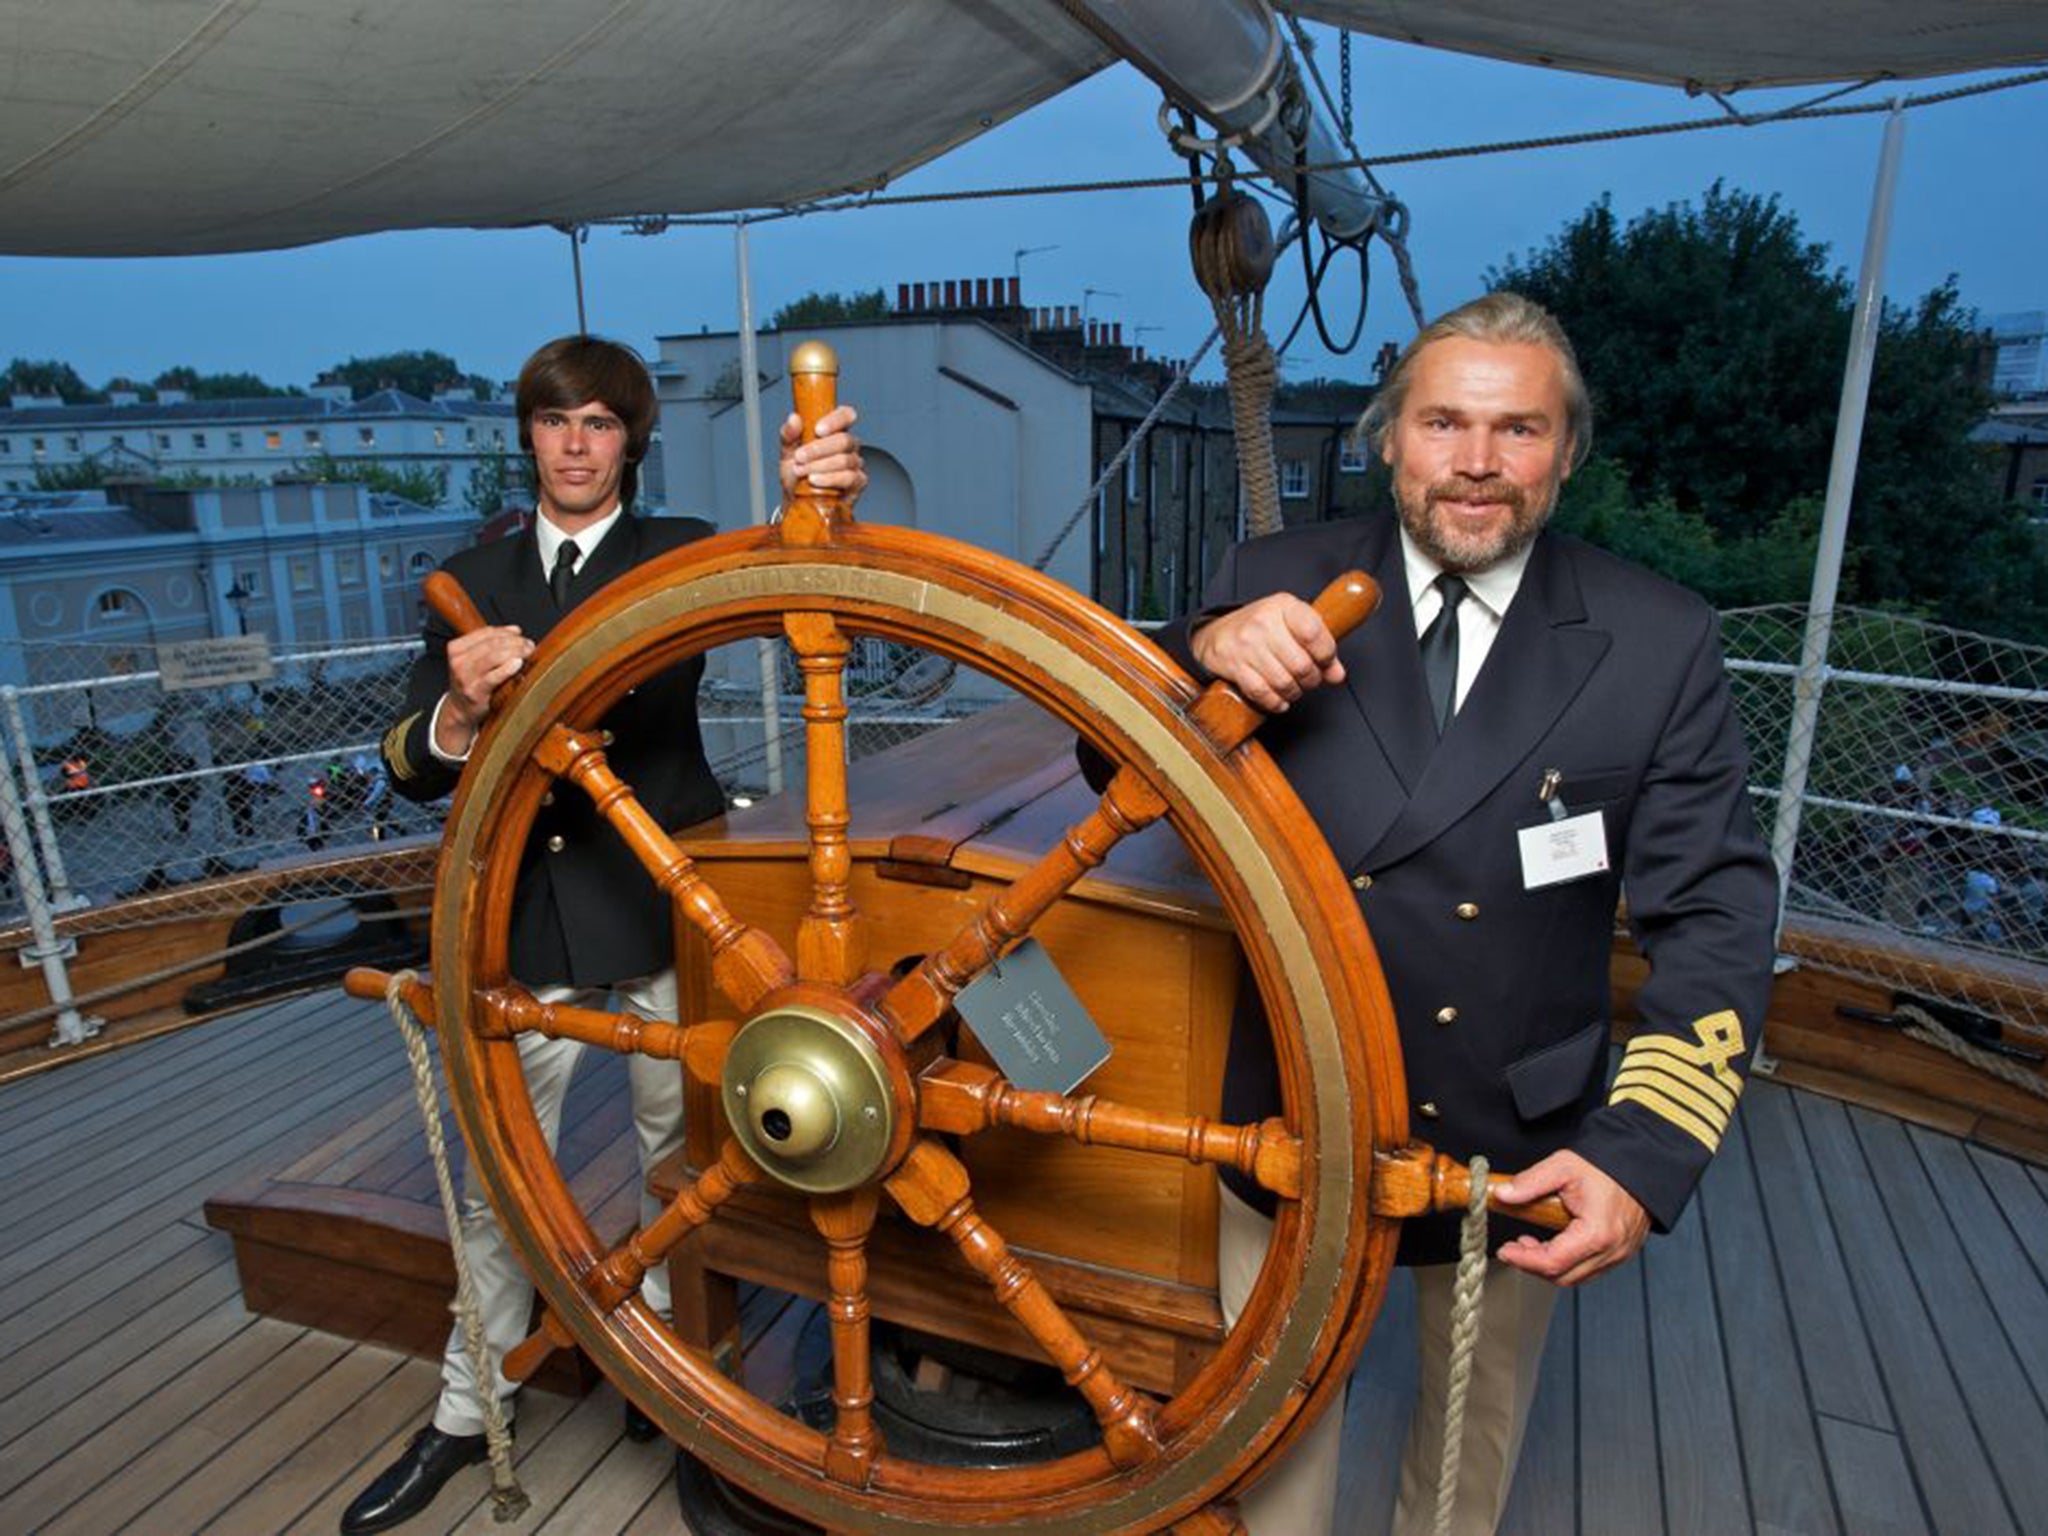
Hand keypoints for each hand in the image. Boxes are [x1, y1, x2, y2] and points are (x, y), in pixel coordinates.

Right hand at [434, 624, 533, 756]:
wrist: (461, 710)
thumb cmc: (472, 682)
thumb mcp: (475, 659)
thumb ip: (492, 643)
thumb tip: (515, 630)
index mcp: (456, 648)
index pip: (486, 633)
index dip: (507, 632)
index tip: (521, 635)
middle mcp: (458, 661)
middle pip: (492, 643)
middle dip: (515, 642)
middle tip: (530, 646)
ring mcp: (465, 677)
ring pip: (494, 656)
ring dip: (515, 652)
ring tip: (528, 653)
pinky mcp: (475, 691)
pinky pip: (494, 676)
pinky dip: (508, 668)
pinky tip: (518, 664)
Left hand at [779, 405, 866, 504]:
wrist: (797, 501)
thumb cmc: (797, 473)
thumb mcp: (788, 452)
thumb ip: (789, 435)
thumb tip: (794, 418)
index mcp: (835, 431)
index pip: (846, 415)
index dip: (836, 420)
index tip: (818, 430)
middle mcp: (849, 445)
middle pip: (844, 440)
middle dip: (819, 449)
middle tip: (799, 457)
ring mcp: (855, 464)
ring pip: (845, 460)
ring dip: (820, 465)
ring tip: (801, 471)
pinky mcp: (858, 483)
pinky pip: (848, 478)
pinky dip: (829, 479)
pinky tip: (814, 480)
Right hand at [1188, 593, 1344, 712]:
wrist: (1217, 634)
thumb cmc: (1261, 629)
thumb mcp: (1292, 625)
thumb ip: (1319, 647)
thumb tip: (1337, 675)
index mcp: (1284, 606)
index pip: (1314, 633)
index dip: (1326, 655)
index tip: (1326, 662)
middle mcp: (1264, 622)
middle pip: (1302, 665)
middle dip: (1311, 680)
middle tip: (1309, 679)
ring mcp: (1247, 644)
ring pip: (1284, 682)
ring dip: (1294, 692)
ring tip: (1294, 688)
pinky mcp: (1234, 665)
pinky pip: (1262, 693)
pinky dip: (1275, 702)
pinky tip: (1279, 699)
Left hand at [1492, 1150, 1649, 1286]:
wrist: (1639, 1164)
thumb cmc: (1605, 1166)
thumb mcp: (1562, 1166)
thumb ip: (1529, 1182)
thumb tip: (1502, 1194)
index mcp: (1597, 1233)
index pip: (1552, 1262)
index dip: (1523, 1260)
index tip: (1505, 1251)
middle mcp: (1611, 1250)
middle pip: (1563, 1276)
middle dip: (1532, 1266)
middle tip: (1512, 1250)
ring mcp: (1619, 1255)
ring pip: (1576, 1277)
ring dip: (1549, 1266)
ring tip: (1528, 1245)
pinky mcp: (1620, 1253)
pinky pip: (1589, 1269)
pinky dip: (1566, 1263)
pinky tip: (1552, 1245)